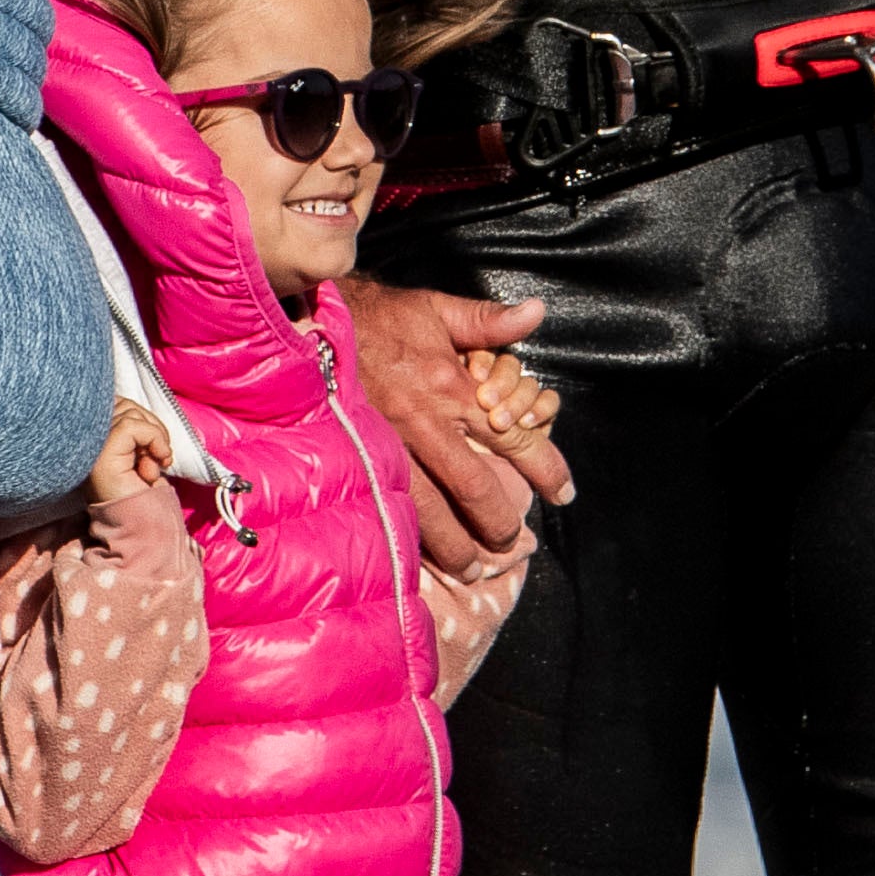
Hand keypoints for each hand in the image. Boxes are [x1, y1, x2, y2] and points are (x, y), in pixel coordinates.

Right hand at [89, 401, 175, 508]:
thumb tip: (144, 414)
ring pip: (131, 412)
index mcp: (93, 439)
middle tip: (157, 458)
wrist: (141, 525)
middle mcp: (87, 440)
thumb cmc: (142, 491)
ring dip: (154, 438)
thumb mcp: (140, 451)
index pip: (118, 403)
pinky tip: (154, 466)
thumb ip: (136, 428)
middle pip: (125, 405)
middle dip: (152, 427)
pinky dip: (155, 440)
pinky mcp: (102, 452)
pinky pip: (134, 426)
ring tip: (151, 467)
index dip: (142, 420)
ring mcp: (92, 445)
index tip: (152, 451)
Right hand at [330, 277, 572, 577]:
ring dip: (452, 543)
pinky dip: (406, 533)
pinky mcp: (356, 456)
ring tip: (470, 566)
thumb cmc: (379, 318)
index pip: (511, 436)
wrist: (311, 325)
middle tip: (510, 542)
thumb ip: (488, 321)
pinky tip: (417, 554)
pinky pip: (387, 504)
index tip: (563, 492)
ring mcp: (386, 444)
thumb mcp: (436, 309)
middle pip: (471, 485)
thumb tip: (537, 312)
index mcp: (449, 386)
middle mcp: (421, 421)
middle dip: (495, 520)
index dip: (543, 466)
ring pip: (427, 507)